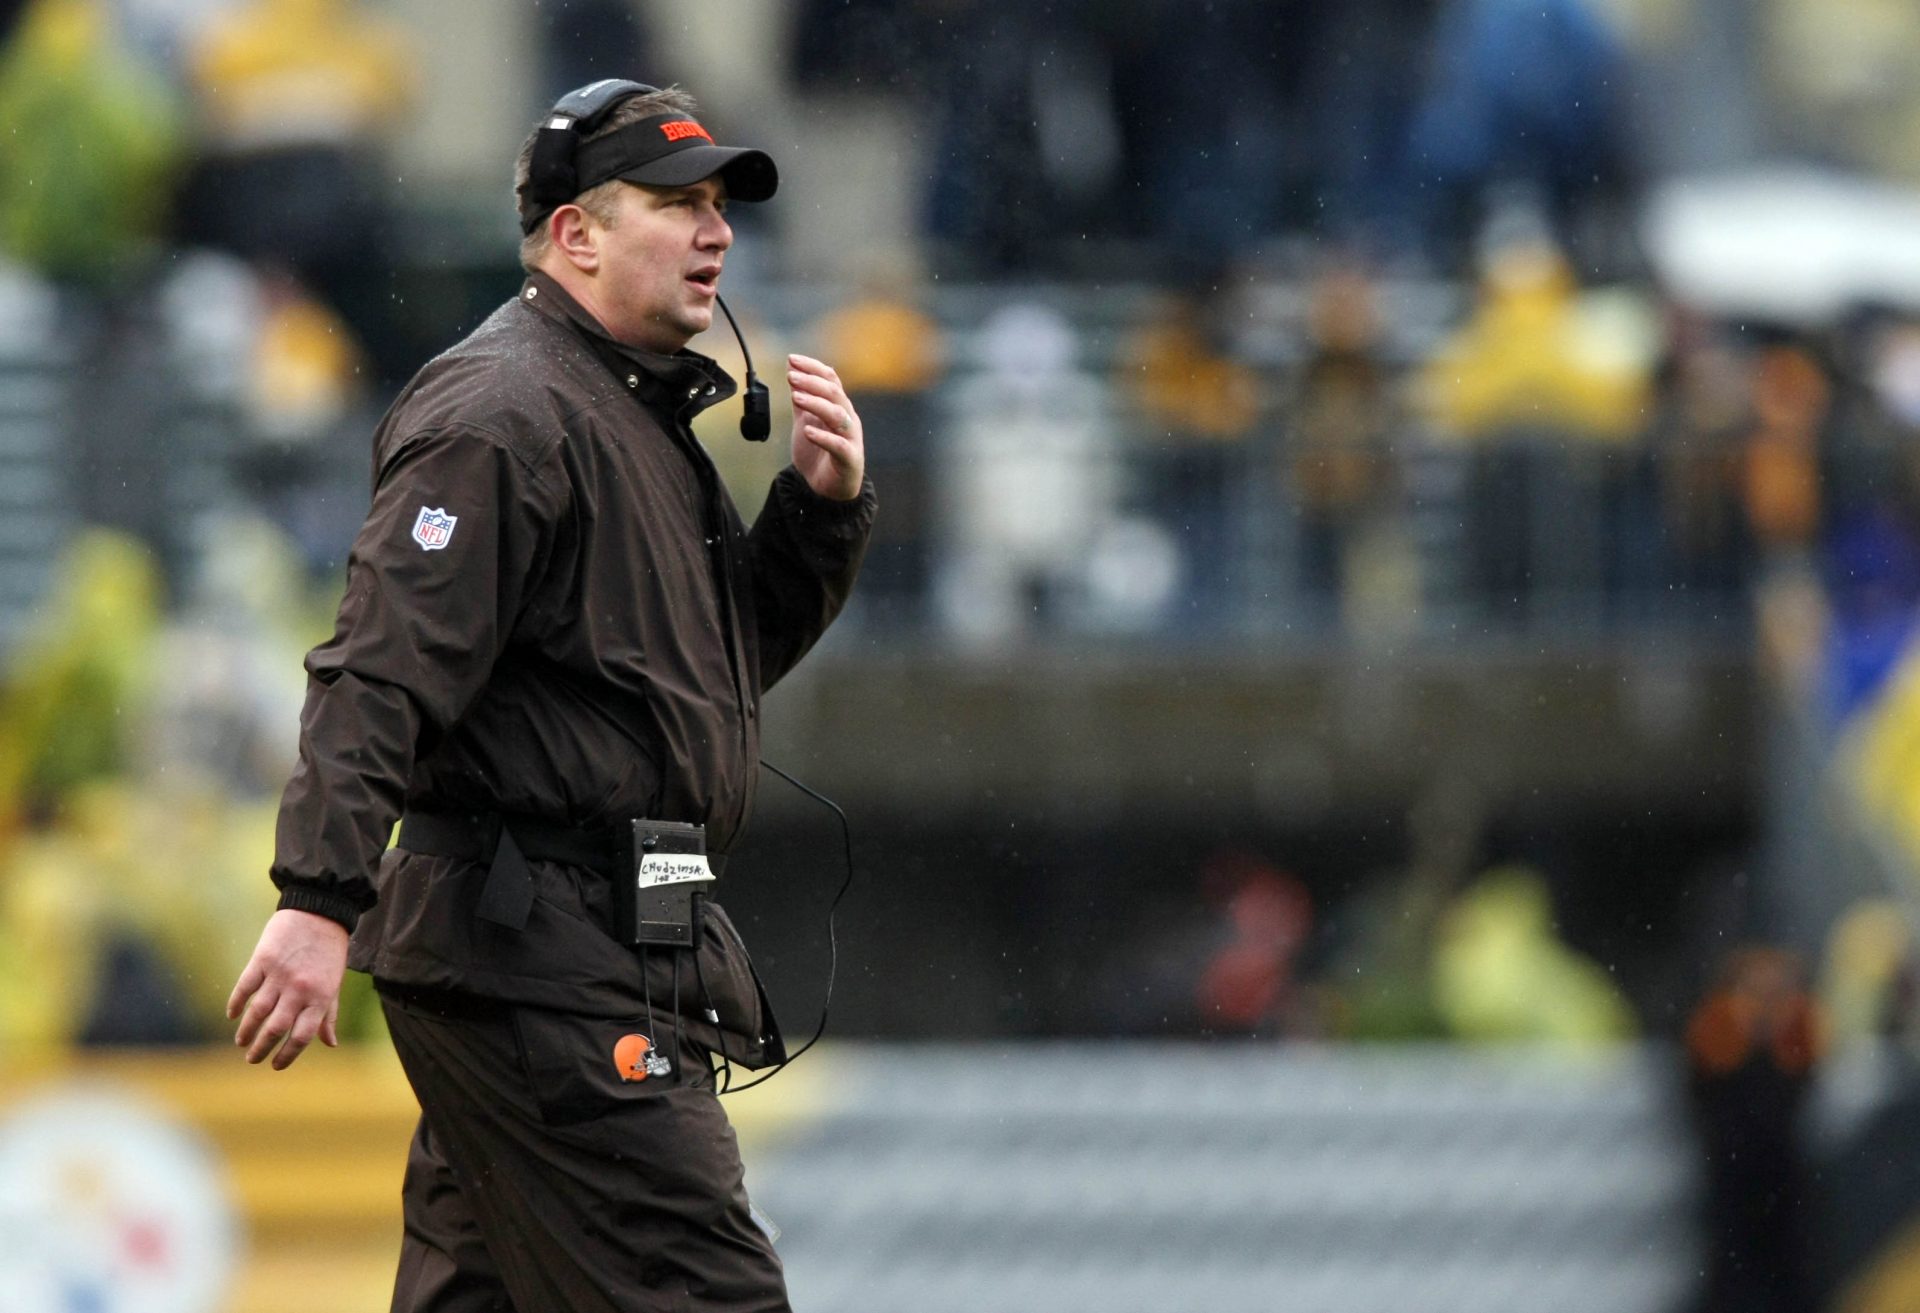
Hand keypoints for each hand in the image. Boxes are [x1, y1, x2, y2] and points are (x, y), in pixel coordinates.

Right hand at [227, 908, 347, 1069]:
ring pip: (257, 1012)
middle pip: (276, 1029)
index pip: (302, 1036)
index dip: (288, 1055)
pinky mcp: (262, 959)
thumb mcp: (335, 983)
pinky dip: (236, 1004)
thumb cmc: (330, 951)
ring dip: (246, 1031)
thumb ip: (328, 1015)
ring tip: (241, 1042)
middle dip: (261, 1049)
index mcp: (320, 997)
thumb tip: (330, 1044)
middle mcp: (299, 989)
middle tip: (252, 1059)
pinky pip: (245, 988)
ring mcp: (280, 974)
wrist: (321, 911)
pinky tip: (232, 1015)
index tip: (276, 1065)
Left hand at [787, 353, 864, 500]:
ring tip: (796, 397)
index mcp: (839, 407)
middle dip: (812, 382)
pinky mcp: (850, 459)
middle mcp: (848, 419)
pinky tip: (808, 431)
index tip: (791, 360)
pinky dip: (823, 437)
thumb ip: (802, 399)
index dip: (813, 367)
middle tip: (791, 376)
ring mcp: (851, 439)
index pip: (831, 379)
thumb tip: (793, 372)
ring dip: (817, 404)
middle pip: (835, 393)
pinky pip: (839, 445)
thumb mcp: (805, 421)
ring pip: (839, 415)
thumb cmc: (818, 454)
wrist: (827, 491)